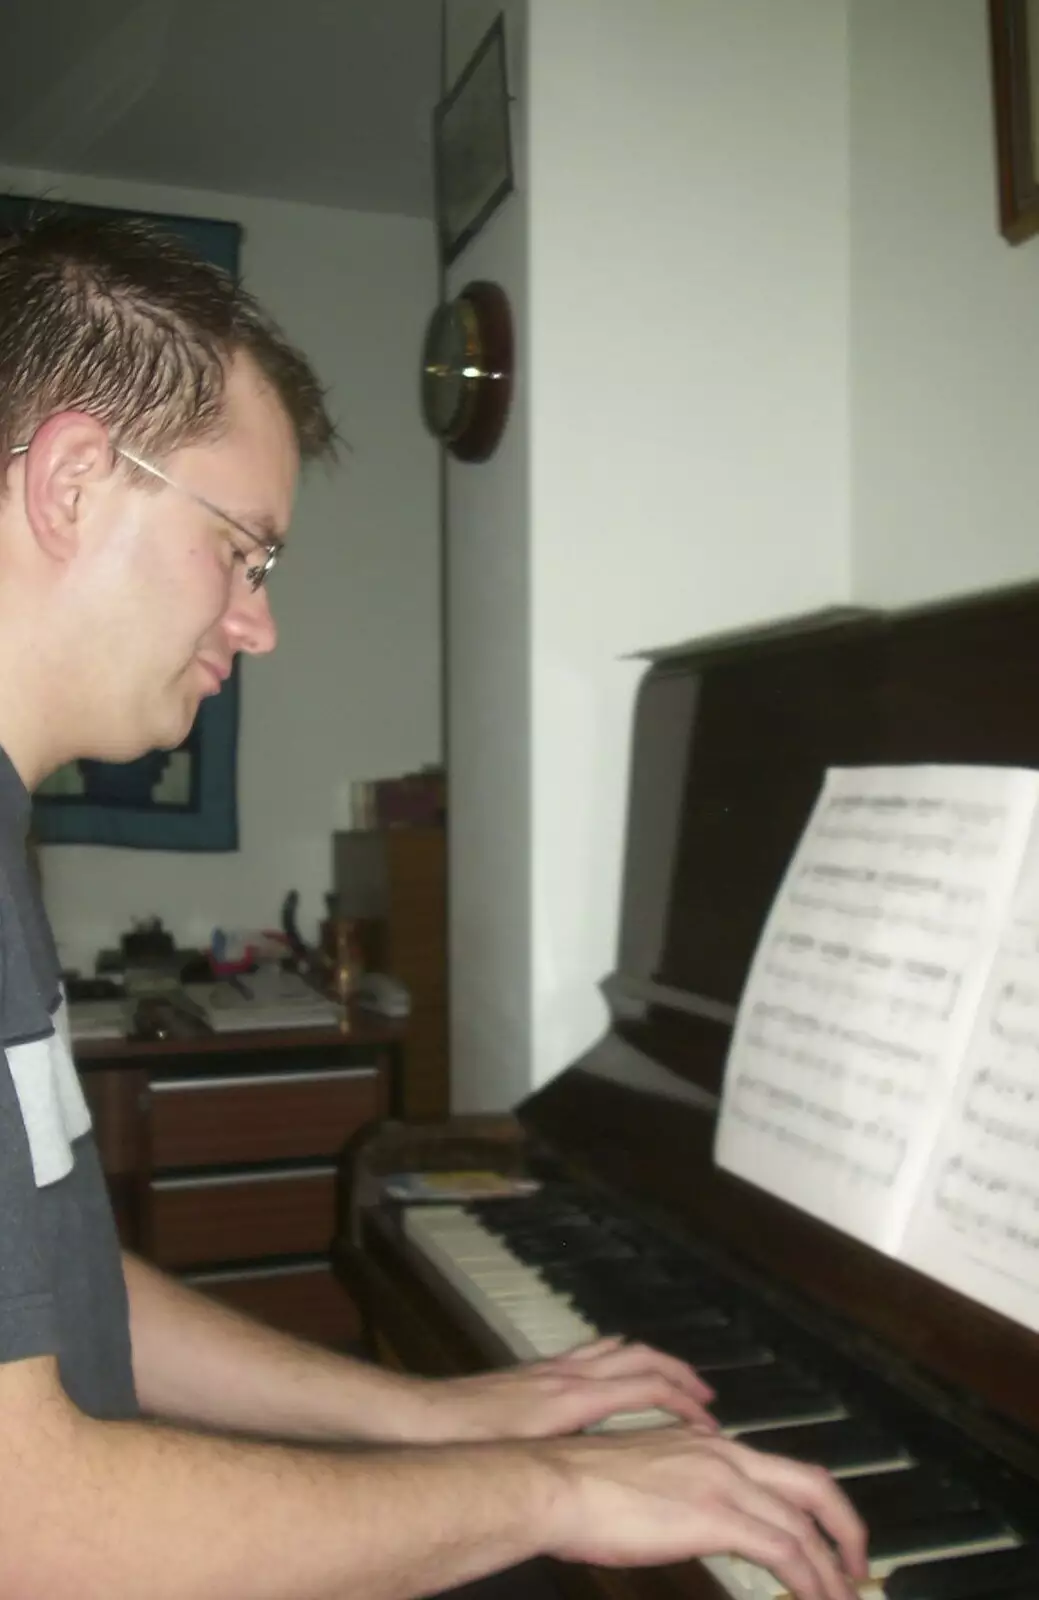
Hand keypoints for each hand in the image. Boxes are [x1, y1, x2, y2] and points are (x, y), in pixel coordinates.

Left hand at [411, 1337, 716, 1442]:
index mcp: (576, 1396)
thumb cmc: (476, 1444)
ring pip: (616, 1348)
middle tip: (706, 1399)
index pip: (647, 1387)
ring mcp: (551, 1368)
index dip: (685, 1403)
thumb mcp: (535, 1464)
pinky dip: (616, 1355)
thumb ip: (581, 1464)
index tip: (711, 1423)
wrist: (425, 1419)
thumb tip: (623, 1476)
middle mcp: (569, 1373)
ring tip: (674, 1380)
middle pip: (640, 1358)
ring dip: (651, 1360)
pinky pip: (589, 1352)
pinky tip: (616, 1371)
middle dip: (679, 1375)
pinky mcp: (536, 1372)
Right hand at [541, 1428, 867, 1599]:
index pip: (780, 1469)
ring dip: (831, 1568)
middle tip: (857, 1567)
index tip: (826, 1538)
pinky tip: (817, 1599)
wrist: (554, 1484)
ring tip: (844, 1597)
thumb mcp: (642, 1475)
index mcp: (707, 1444)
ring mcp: (722, 1482)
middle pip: (812, 1484)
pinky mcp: (716, 1515)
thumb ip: (677, 1487)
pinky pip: (784, 1550)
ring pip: (804, 1523)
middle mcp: (724, 1454)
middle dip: (845, 1527)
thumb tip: (688, 1514)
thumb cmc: (580, 1489)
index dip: (814, 1506)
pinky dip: (811, 1579)